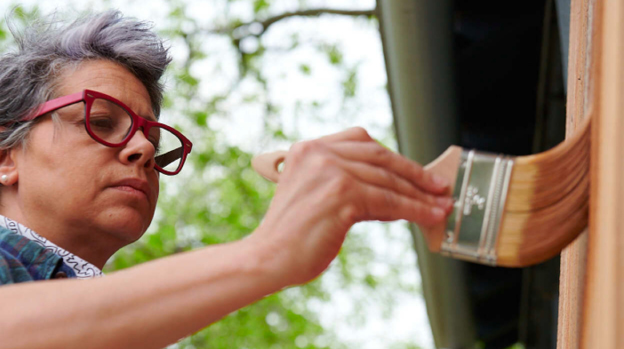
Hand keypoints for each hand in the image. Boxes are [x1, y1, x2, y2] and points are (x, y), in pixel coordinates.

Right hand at [249, 127, 452, 286]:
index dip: (394, 156)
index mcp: (309, 148)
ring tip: (441, 206)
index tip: (416, 170)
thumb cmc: (292, 234)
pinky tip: (429, 216)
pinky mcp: (342, 194)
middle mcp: (319, 152)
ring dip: (420, 195)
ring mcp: (329, 171)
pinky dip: (414, 209)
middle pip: (380, 157)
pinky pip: (389, 201)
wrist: (268, 258)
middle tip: (439, 186)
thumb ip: (345, 181)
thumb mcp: (315, 194)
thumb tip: (393, 190)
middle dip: (415, 173)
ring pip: (388, 181)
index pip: (362, 141)